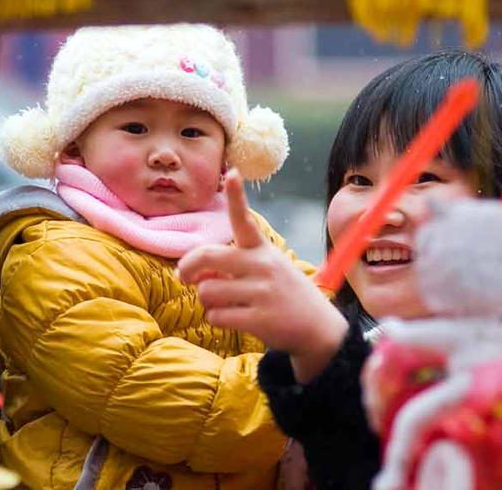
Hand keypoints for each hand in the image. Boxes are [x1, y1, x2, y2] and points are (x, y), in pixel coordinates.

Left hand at [178, 170, 346, 380]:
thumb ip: (231, 266)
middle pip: (208, 256)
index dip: (236, 196)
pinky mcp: (260, 319)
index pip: (245, 219)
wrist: (318, 328)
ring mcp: (262, 292)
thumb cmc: (282, 294)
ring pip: (207, 291)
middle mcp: (262, 266)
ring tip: (222, 303)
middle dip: (187, 267)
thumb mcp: (266, 269)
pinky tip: (231, 318)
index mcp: (262, 249)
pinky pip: (216, 316)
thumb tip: (195, 275)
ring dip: (205, 300)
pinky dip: (215, 318)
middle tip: (183, 276)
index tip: (231, 173)